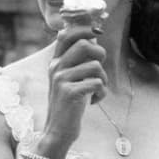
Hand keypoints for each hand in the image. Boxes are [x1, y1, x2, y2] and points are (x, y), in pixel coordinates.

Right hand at [44, 23, 106, 146]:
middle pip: (84, 45)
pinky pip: (97, 83)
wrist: (58, 130)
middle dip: (100, 54)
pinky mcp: (69, 93)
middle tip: (99, 69)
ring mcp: (61, 80)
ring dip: (103, 79)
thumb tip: (92, 38)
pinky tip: (94, 101)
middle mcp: (56, 67)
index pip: (66, 34)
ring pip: (95, 66)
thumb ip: (76, 60)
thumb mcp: (69, 78)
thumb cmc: (69, 103)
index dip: (83, 29)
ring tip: (97, 89)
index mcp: (56, 62)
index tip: (97, 32)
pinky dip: (102, 93)